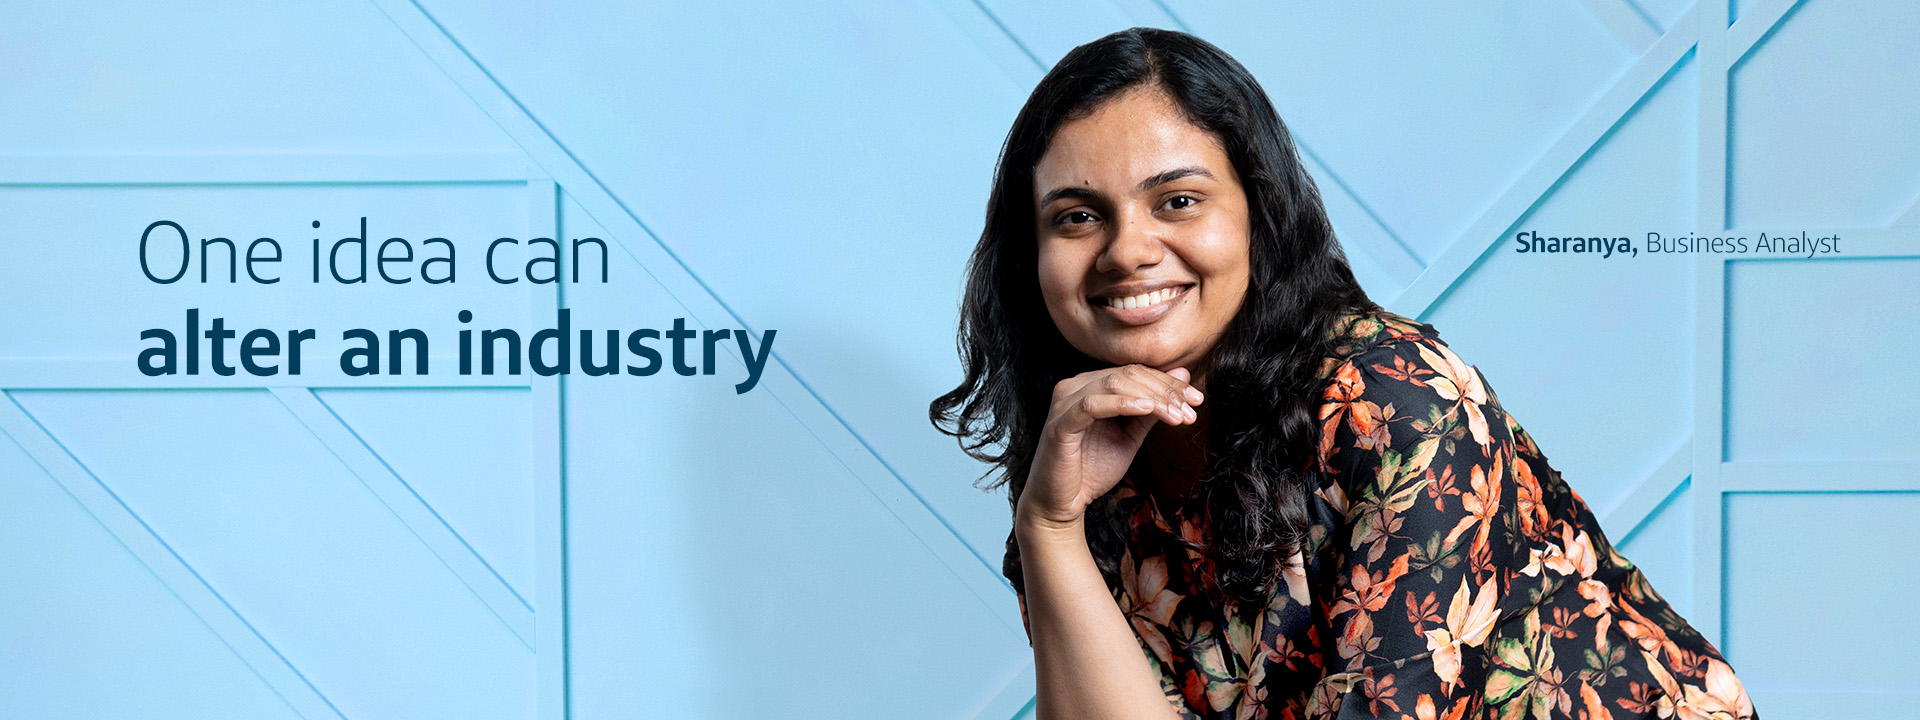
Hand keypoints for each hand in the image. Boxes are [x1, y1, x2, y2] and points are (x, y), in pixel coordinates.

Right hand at [1017, 365, 1204, 530]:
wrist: (1060, 505)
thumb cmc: (1092, 470)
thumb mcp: (1130, 436)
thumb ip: (1152, 408)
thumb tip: (1183, 374)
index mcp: (1091, 385)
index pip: (1135, 372)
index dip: (1169, 383)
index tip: (1197, 400)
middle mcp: (1075, 386)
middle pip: (1128, 374)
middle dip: (1166, 390)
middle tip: (1192, 409)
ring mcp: (1065, 403)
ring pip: (1115, 384)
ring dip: (1152, 398)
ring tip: (1177, 415)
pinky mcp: (1060, 424)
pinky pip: (1093, 405)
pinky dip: (1123, 403)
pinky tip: (1148, 410)